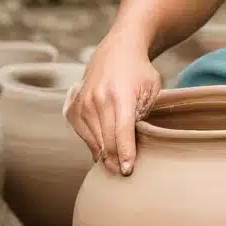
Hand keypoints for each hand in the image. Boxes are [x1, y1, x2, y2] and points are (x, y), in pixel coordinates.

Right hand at [64, 30, 160, 175]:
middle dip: (116, 161)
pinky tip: (103, 149)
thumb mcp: (152, 89)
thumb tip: (133, 144)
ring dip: (105, 156)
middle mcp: (98, 99)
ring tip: (116, 165)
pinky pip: (82, 135)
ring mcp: (83, 103)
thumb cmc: (140, 73)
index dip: (126, 154)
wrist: (117, 51)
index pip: (122, 132)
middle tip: (124, 173)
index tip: (128, 170)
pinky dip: (93, 144)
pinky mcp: (73, 107)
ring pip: (93, 140)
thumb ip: (144, 114)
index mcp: (121, 95)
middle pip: (106, 141)